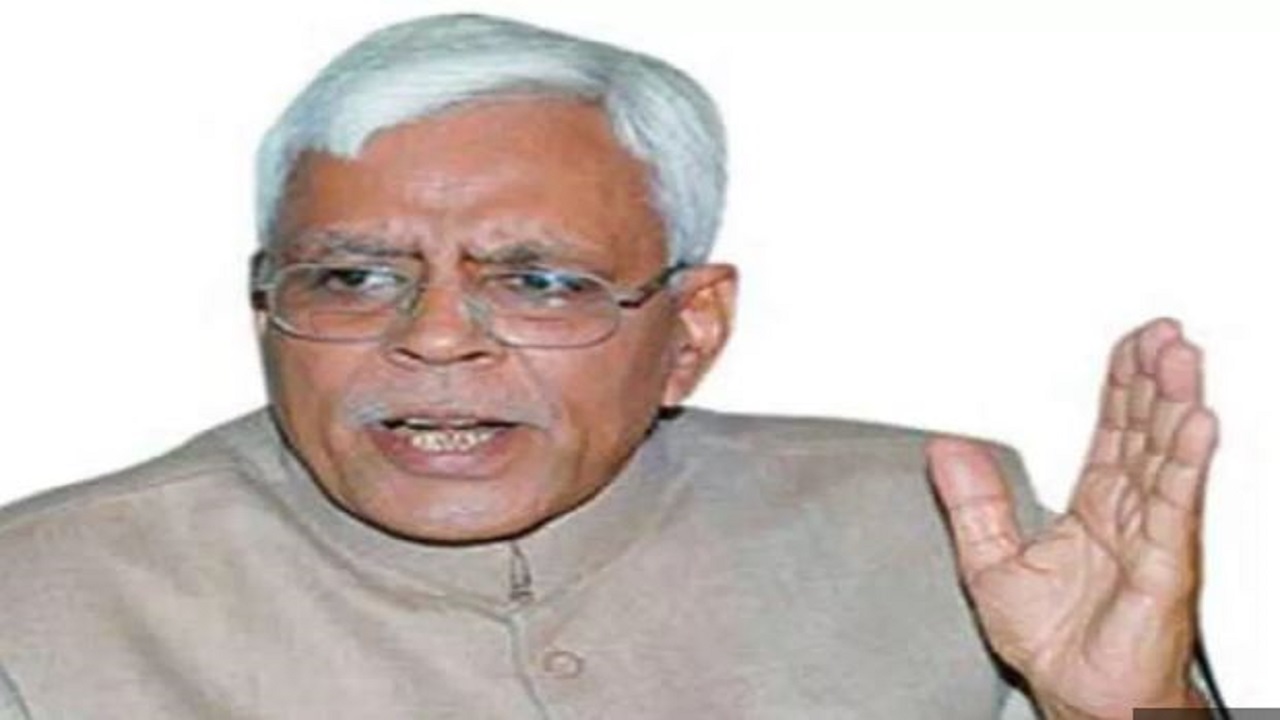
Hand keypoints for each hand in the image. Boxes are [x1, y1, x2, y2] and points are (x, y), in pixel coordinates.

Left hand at [925, 318, 1218, 717]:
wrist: (1078, 696)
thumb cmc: (1053, 642)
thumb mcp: (991, 563)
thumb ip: (973, 504)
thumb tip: (945, 451)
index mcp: (1095, 506)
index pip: (1114, 431)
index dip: (1121, 385)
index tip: (1130, 345)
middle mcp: (1129, 513)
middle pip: (1146, 431)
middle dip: (1155, 378)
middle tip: (1162, 333)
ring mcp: (1151, 535)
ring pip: (1167, 456)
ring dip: (1175, 404)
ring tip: (1180, 358)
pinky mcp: (1164, 564)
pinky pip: (1174, 506)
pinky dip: (1186, 463)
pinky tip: (1195, 426)